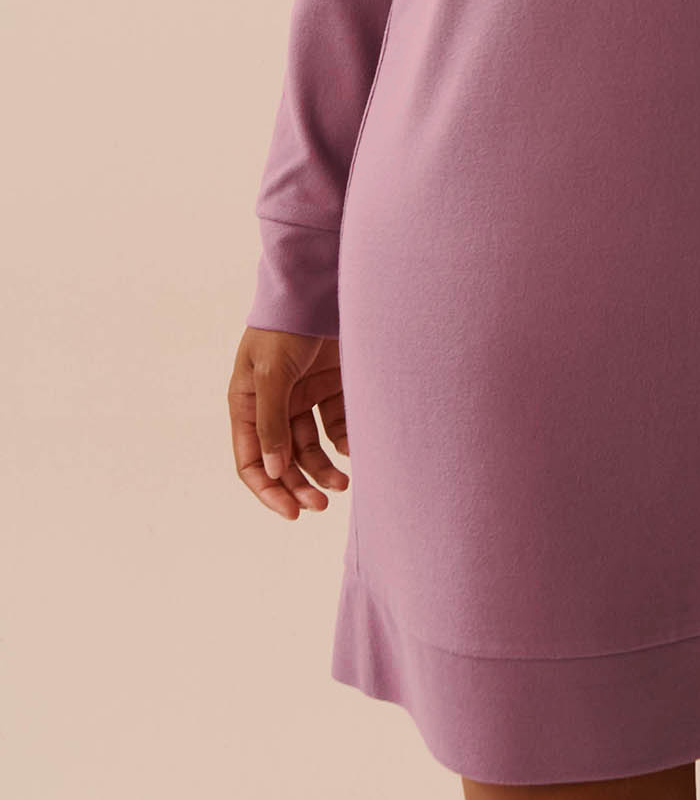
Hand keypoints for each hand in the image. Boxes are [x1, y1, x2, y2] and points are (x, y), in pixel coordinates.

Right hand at [229, 327, 350, 517]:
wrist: (320, 287)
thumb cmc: (285, 327)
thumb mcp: (271, 374)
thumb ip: (271, 422)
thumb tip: (272, 472)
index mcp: (246, 405)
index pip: (250, 461)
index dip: (267, 490)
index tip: (291, 512)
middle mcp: (272, 406)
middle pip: (282, 460)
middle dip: (300, 485)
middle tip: (322, 505)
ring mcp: (302, 396)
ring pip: (310, 448)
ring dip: (323, 470)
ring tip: (343, 485)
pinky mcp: (330, 386)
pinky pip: (334, 425)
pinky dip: (343, 441)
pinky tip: (353, 449)